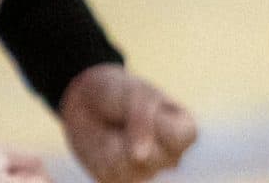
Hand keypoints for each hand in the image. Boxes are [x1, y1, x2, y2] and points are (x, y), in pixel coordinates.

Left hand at [60, 63, 198, 182]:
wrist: (84, 100)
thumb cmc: (119, 93)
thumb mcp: (136, 95)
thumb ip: (144, 121)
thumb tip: (140, 158)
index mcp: (184, 130)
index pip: (182, 138)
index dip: (156, 124)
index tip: (141, 105)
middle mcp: (170, 156)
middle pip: (156, 158)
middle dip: (133, 134)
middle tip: (125, 116)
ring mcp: (147, 172)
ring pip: (131, 167)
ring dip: (114, 143)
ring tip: (114, 130)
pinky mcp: (121, 180)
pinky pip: (110, 172)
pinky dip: (101, 154)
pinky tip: (105, 143)